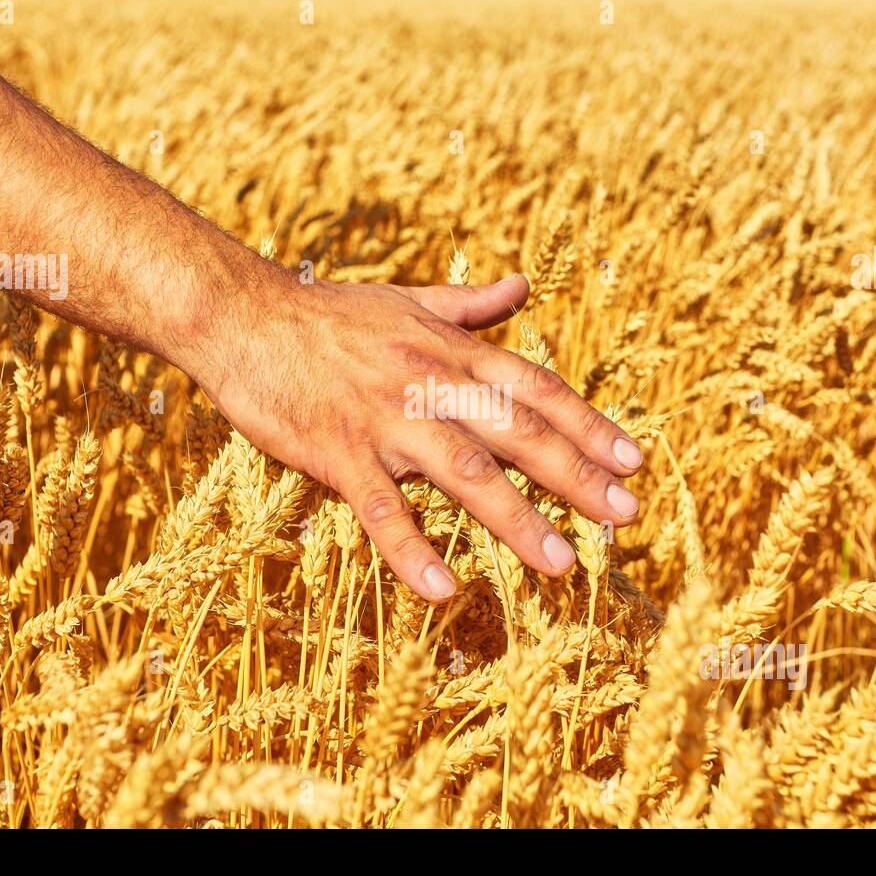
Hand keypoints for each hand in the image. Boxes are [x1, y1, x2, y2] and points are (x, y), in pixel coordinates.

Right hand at [187, 265, 642, 601]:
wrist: (243, 316)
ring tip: (561, 563)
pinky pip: (382, 509)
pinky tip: (443, 590)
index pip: (535, 388)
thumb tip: (524, 285)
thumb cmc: (328, 315)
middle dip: (576, 475)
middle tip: (626, 515)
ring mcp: (384, 420)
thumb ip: (470, 304)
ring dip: (516, 519)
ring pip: (463, 472)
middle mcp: (429, 382)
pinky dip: (412, 550)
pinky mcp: (338, 453)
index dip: (588, 424)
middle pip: (517, 431)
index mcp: (450, 350)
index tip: (632, 459)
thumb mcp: (408, 300)